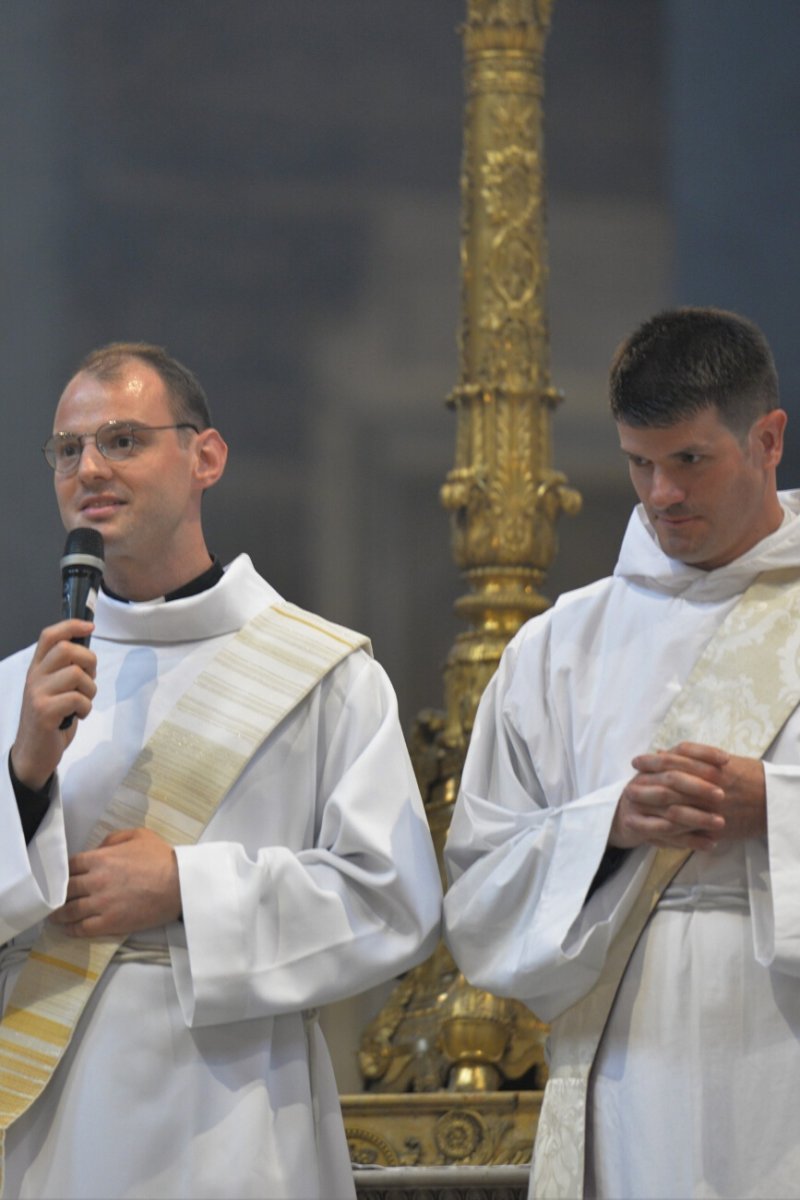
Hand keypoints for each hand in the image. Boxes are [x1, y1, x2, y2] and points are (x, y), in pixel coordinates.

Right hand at [10, 619, 96, 789]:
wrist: (34, 753)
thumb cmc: (51, 719)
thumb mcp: (54, 689)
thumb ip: (65, 670)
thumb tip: (86, 651)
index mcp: (37, 668)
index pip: (49, 636)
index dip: (71, 625)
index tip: (90, 627)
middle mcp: (34, 677)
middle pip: (67, 649)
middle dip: (89, 661)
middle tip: (88, 681)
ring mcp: (38, 694)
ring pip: (77, 674)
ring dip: (90, 690)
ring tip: (83, 703)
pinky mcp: (44, 712)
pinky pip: (78, 699)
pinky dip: (86, 708)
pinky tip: (78, 716)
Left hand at [49, 828, 181, 937]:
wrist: (180, 884)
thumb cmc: (162, 858)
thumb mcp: (139, 835)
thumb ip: (113, 838)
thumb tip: (98, 849)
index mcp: (100, 859)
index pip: (70, 866)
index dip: (65, 872)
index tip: (64, 878)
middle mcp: (95, 881)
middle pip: (66, 889)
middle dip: (60, 893)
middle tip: (56, 899)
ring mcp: (101, 903)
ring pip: (70, 911)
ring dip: (60, 914)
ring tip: (56, 917)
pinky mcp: (110, 922)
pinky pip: (83, 928)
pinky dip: (73, 930)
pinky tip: (70, 929)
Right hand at [609, 741, 765, 851]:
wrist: (621, 816)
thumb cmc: (653, 793)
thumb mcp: (667, 776)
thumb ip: (690, 767)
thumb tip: (726, 759)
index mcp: (654, 764)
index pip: (679, 751)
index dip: (703, 753)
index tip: (726, 760)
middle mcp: (643, 780)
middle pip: (672, 779)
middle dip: (699, 787)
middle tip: (722, 795)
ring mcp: (637, 803)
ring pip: (670, 810)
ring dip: (698, 817)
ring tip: (720, 823)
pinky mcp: (636, 825)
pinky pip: (665, 834)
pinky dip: (690, 840)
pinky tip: (710, 843)